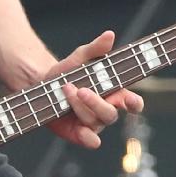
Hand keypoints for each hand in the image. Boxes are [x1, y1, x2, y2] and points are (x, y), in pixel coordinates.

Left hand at [39, 31, 144, 147]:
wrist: (41, 84)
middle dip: (97, 102)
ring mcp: (92, 124)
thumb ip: (96, 48)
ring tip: (66, 90)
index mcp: (113, 93)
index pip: (132, 103)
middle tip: (82, 89)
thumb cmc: (67, 71)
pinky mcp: (78, 134)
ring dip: (80, 107)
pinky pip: (90, 141)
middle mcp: (105, 110)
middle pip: (111, 114)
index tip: (129, 99)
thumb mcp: (80, 57)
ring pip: (95, 122)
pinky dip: (87, 137)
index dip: (134, 103)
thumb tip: (110, 35)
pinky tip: (78, 128)